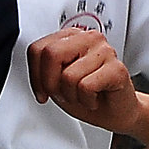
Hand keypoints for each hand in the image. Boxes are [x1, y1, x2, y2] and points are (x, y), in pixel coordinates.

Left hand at [27, 28, 141, 133]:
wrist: (115, 112)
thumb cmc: (88, 95)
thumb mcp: (56, 81)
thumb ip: (43, 68)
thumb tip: (32, 68)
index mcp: (71, 36)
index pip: (38, 49)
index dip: (35, 75)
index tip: (42, 90)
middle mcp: (88, 38)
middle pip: (50, 54)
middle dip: (51, 83)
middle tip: (63, 94)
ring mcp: (104, 51)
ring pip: (68, 75)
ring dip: (72, 95)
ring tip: (83, 95)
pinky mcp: (116, 68)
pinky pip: (85, 86)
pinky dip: (86, 100)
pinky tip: (95, 98)